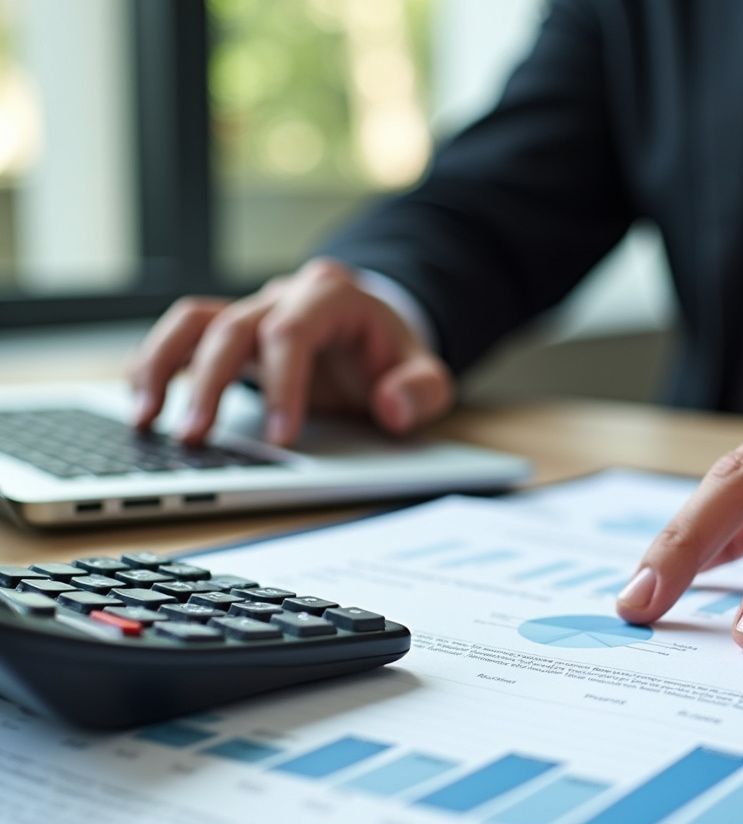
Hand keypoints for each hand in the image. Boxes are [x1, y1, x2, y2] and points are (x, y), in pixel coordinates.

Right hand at [131, 258, 454, 444]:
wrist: (376, 332)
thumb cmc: (394, 356)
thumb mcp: (427, 374)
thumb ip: (421, 391)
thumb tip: (390, 408)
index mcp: (333, 297)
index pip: (294, 331)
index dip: (284, 383)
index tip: (283, 437)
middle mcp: (285, 296)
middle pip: (233, 325)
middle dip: (213, 382)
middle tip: (197, 437)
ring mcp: (253, 310)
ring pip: (194, 321)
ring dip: (166, 367)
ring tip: (148, 419)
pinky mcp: (233, 333)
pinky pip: (185, 337)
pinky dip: (159, 365)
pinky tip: (144, 403)